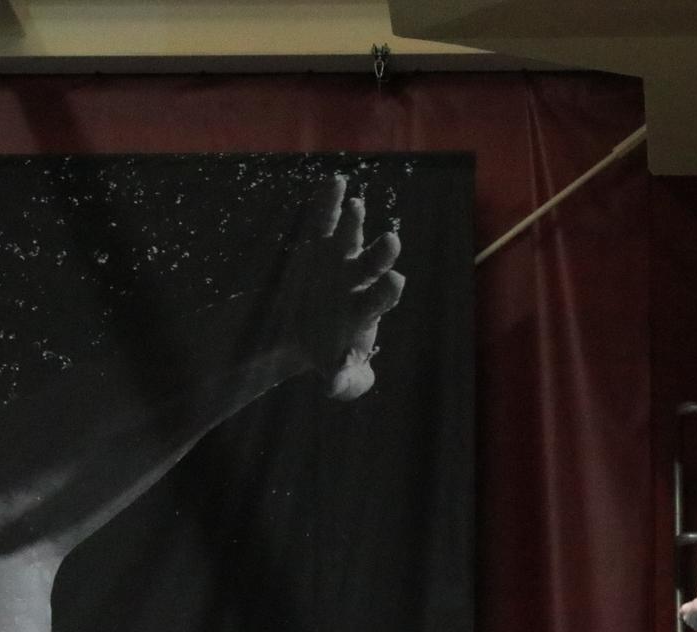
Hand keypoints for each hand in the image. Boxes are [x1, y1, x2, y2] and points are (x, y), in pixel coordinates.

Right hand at [279, 176, 406, 401]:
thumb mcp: (337, 376)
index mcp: (366, 308)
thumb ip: (347, 383)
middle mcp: (358, 281)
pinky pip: (323, 221)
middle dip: (381, 253)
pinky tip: (335, 181)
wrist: (301, 332)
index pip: (382, 298)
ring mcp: (339, 261)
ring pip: (350, 237)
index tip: (395, 281)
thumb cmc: (328, 352)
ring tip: (357, 204)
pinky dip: (327, 202)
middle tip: (391, 241)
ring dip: (354, 221)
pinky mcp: (318, 247)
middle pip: (373, 264)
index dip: (388, 291)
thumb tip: (339, 385)